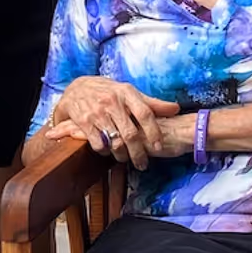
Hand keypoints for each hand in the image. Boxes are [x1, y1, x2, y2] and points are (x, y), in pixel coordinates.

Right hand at [46, 77, 178, 170]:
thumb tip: (175, 108)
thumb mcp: (127, 91)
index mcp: (126, 92)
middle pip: (131, 134)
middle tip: (142, 164)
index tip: (159, 147)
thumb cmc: (107, 91)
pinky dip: (105, 152)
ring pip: (115, 142)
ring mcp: (97, 112)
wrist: (75, 88)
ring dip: (122, 155)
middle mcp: (112, 101)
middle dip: (138, 153)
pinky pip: (99, 144)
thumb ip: (151, 102)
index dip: (154, 131)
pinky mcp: (84, 122)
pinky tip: (107, 151)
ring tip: (125, 158)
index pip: (145, 113)